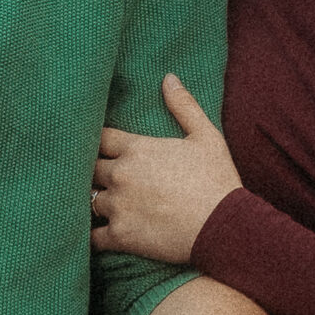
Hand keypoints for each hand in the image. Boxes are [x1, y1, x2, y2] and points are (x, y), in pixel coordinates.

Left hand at [91, 74, 241, 264]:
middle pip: (89, 168)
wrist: (225, 227)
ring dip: (95, 201)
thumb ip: (184, 106)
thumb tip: (168, 78)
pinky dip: (92, 236)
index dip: (98, 142)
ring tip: (99, 204)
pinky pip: (92, 237)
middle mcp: (121, 174)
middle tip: (99, 177)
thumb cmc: (218, 180)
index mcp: (137, 148)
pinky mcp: (120, 236)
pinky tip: (96, 235)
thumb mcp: (207, 137)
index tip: (101, 148)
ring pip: (88, 200)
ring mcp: (118, 206)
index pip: (100, 138)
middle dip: (94, 171)